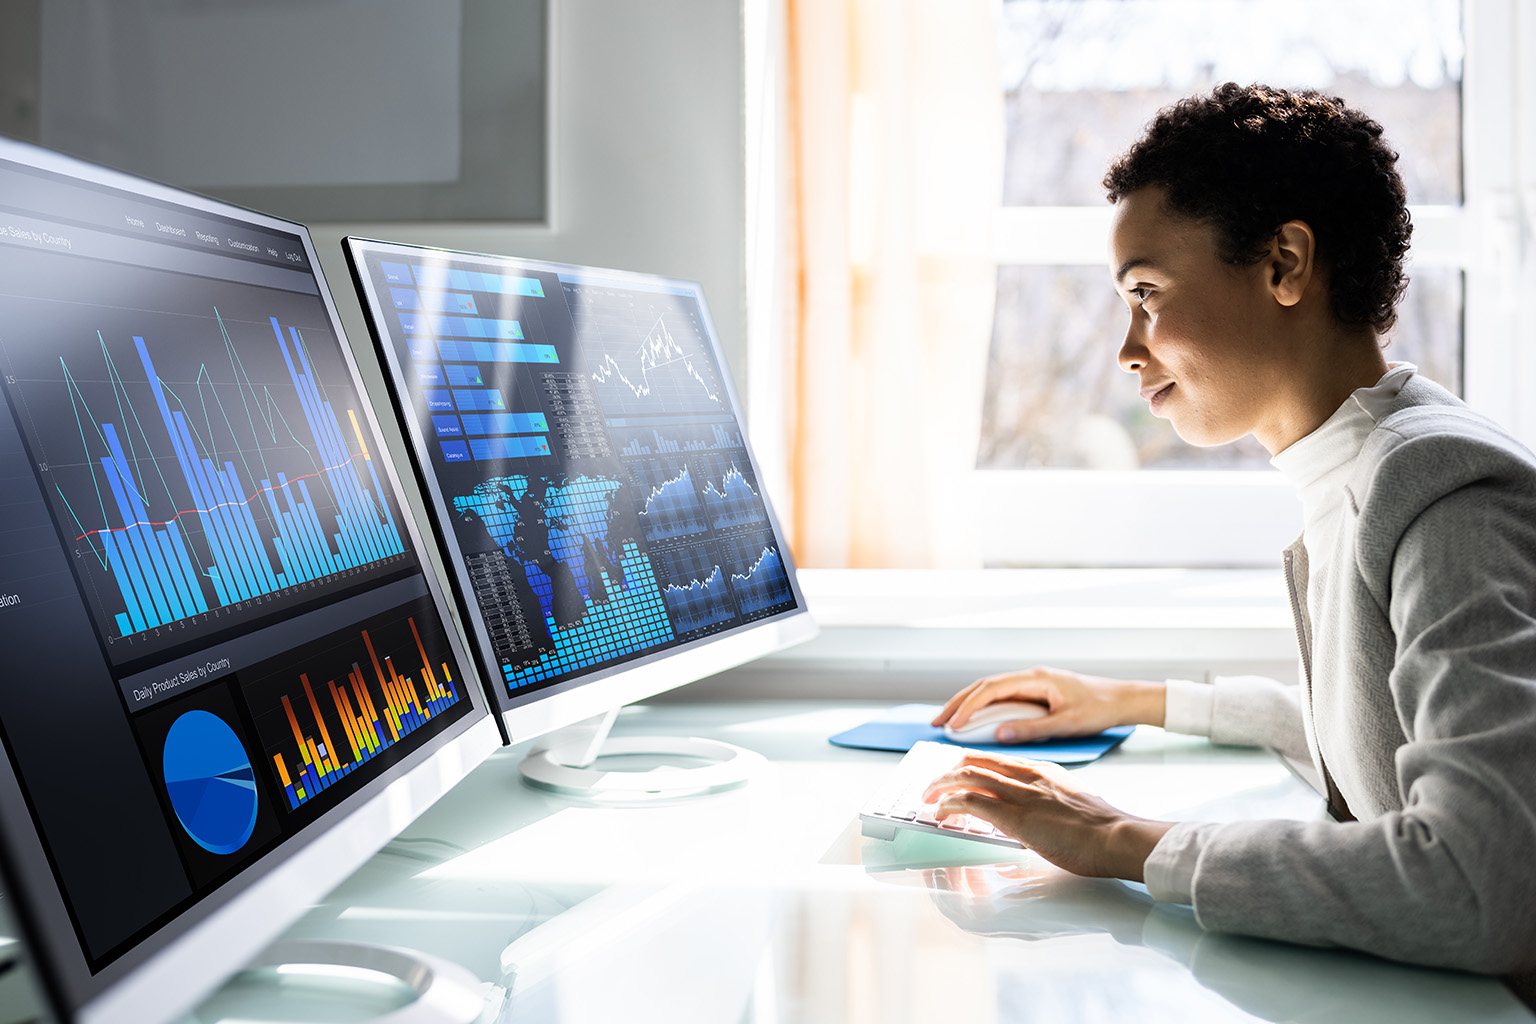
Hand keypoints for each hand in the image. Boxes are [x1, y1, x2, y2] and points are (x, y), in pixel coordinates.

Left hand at [921, 751, 1173, 879]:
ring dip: (940, 787)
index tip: (955, 777)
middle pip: (974, 761)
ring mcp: (1020, 793)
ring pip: (966, 776)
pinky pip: (970, 801)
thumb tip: (1022, 839)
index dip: (969, 767)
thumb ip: (1044, 814)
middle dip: (947, 773)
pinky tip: (942, 814)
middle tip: (933, 788)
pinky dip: (949, 805)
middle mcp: (1027, 774)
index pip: (994, 760)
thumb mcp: (1070, 808)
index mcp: (1041, 770)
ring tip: (929, 799)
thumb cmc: (1101, 830)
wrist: (1117, 836)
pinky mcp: (1015, 815)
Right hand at [931, 666, 1164, 741]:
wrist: (1123, 699)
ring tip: (949, 721)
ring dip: (968, 703)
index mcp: (1036, 679)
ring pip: (991, 689)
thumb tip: (999, 734)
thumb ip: (1031, 729)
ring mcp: (1033, 681)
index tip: (953, 724)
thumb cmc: (1099, 710)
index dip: (969, 706)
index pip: (992, 689)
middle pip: (984, 686)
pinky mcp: (1036, 690)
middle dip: (958, 703)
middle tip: (937, 722)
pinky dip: (984, 706)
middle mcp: (1031, 676)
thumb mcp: (1065, 724)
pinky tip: (976, 719)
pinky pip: (1002, 695)